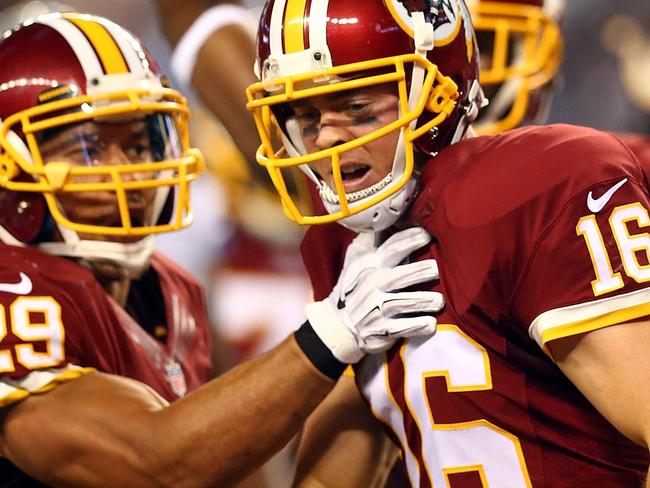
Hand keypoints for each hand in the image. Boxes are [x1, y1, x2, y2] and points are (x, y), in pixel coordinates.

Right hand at [305, 227, 443, 363]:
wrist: (340, 327)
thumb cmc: (354, 289)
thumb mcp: (354, 263)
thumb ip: (368, 243)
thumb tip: (382, 220)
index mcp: (370, 266)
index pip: (392, 248)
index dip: (411, 239)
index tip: (428, 234)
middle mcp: (373, 285)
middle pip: (399, 276)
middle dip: (419, 271)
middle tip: (436, 269)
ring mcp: (377, 309)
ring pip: (404, 303)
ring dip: (424, 301)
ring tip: (439, 300)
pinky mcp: (383, 330)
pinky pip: (403, 328)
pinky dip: (418, 326)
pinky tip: (431, 323)